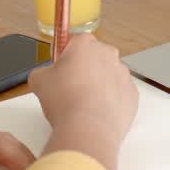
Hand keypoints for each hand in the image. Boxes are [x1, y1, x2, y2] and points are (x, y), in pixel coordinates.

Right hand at [29, 34, 137, 169]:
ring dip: (96, 85)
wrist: (88, 128)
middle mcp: (108, 53)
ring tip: (81, 104)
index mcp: (85, 44)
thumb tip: (43, 76)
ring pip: (106, 75)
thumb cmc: (65, 100)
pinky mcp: (131, 93)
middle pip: (92, 56)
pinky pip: (117, 93)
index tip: (59, 68)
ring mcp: (123, 73)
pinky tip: (95, 111)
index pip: (73, 41)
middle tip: (67, 88)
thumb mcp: (38, 81)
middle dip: (81, 69)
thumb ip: (41, 71)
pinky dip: (108, 100)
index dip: (63, 55)